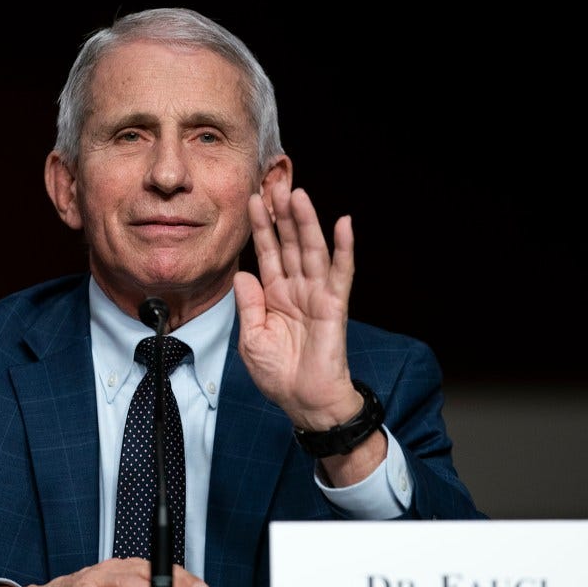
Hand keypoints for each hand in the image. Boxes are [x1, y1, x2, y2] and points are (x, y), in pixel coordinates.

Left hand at [234, 179, 362, 430]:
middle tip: (273, 184)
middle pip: (288, 243)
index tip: (251, 200)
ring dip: (305, 222)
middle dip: (281, 215)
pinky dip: (343, 248)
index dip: (259, 227)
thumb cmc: (279, 375)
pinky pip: (340, 272)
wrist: (304, 402)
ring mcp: (317, 294)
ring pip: (311, 250)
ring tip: (296, 195)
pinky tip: (343, 223)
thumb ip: (249, 305)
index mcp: (274, 295)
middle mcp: (296, 289)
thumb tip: (243, 273)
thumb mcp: (251, 339)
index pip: (265, 253)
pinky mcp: (334, 305)